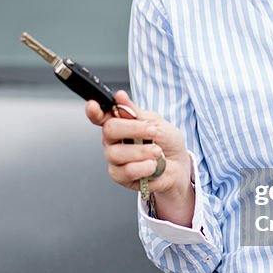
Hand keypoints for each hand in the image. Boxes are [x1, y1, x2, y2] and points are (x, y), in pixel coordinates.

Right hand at [85, 90, 192, 223]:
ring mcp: (114, 159)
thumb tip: (120, 96)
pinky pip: (127, 171)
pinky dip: (145, 167)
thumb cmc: (166, 142)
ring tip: (157, 152)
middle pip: (109, 130)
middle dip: (134, 129)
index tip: (93, 105)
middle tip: (153, 132)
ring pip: (117, 153)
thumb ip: (136, 112)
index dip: (94, 111)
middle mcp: (112, 140)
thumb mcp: (156, 122)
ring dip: (143, 151)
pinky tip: (152, 165)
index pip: (100, 116)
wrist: (179, 165)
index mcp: (119, 123)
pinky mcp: (120, 176)